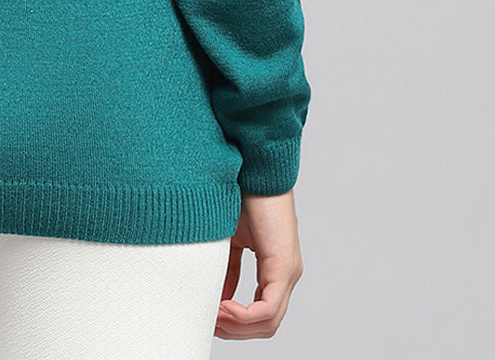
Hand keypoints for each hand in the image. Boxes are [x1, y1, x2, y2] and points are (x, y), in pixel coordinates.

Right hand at [215, 189, 303, 339]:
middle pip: (264, 325)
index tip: (206, 318)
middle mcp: (286, 274)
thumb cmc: (240, 193)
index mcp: (274, 268)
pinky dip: (243, 316)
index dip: (232, 322)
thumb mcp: (227, 239)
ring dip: (236, 327)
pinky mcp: (284, 266)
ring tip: (210, 316)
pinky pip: (268, 309)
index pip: (259, 313)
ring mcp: (288, 272)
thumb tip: (212, 296)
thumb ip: (225, 268)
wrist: (253, 164)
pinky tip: (222, 308)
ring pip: (268, 323)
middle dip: (233, 330)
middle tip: (205, 323)